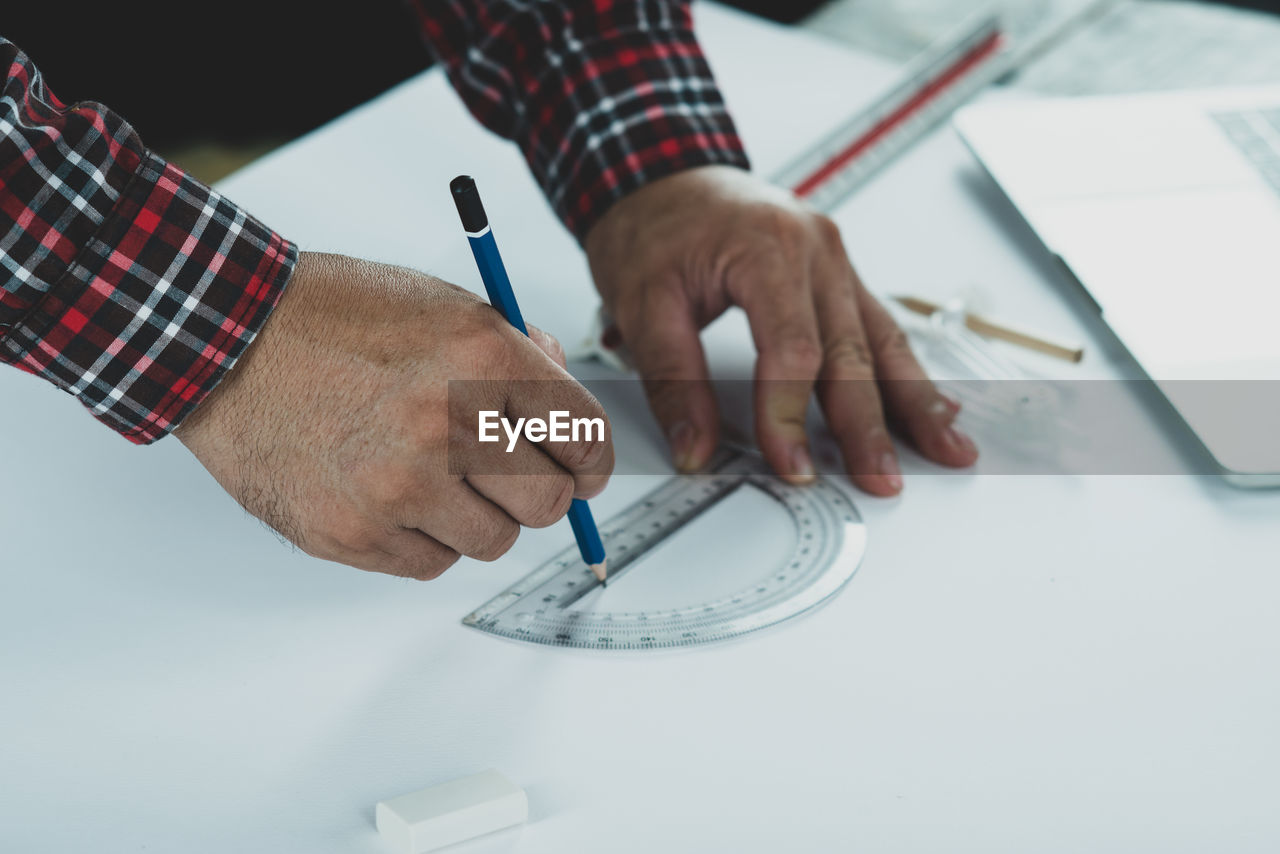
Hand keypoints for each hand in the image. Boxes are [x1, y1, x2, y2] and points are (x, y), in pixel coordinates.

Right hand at [176, 252, 611, 578]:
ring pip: (494, 542)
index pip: (584, 438)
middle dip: (543, 493)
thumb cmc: (335, 317)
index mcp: (482, 357)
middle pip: (549, 504)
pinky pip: (431, 564)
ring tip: (440, 479)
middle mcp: (445, 424)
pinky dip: (426, 539)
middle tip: (518, 478)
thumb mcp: (443, 304)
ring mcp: (395, 486)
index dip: (592, 462)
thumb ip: (517, 350)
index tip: (585, 470)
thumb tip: (563, 395)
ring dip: (481, 517)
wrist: (226, 337)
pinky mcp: (351, 532)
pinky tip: (397, 497)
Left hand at [584, 165, 975, 494]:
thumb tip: (694, 447)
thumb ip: (672, 381)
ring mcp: (835, 259)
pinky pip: (879, 327)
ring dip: (915, 401)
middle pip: (852, 351)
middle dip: (869, 425)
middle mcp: (816, 249)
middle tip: (882, 479)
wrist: (661, 175)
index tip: (791, 467)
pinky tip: (936, 404)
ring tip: (946, 448)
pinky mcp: (838, 274)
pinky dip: (905, 372)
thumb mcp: (642, 302)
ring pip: (882, 340)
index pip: (794, 350)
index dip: (791, 416)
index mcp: (769, 246)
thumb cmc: (654, 226)